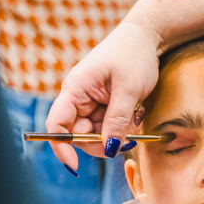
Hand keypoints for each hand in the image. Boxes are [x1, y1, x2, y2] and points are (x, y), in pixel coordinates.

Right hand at [45, 20, 161, 169]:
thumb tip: (108, 149)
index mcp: (75, 90)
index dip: (62, 147)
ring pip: (98, 133)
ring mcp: (92, 102)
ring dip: (117, 134)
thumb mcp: (128, 90)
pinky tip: (136, 114)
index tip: (75, 166)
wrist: (146, 37)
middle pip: (79, 135)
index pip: (57, 125)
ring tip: (136, 119)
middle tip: (127, 139)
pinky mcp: (105, 105)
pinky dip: (123, 127)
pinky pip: (110, 126)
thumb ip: (117, 121)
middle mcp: (79, 97)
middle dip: (102, 142)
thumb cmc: (134, 56)